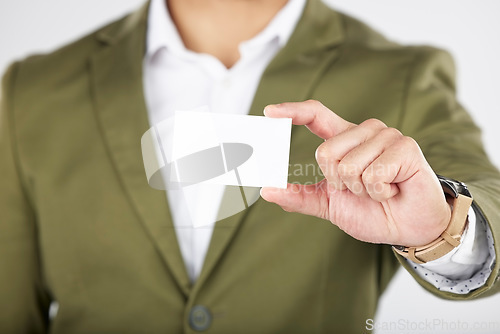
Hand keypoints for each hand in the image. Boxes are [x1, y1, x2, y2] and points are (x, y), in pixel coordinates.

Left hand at [260, 100, 450, 246]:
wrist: (408, 228)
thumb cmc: (371, 212)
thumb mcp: (329, 205)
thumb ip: (300, 196)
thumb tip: (267, 191)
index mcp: (344, 139)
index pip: (316, 115)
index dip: (293, 111)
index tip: (269, 112)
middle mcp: (364, 131)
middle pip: (325, 152)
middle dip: (338, 182)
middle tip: (360, 188)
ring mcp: (387, 136)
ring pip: (348, 165)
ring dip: (361, 188)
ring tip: (380, 188)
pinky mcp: (406, 147)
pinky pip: (373, 173)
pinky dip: (379, 191)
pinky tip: (393, 189)